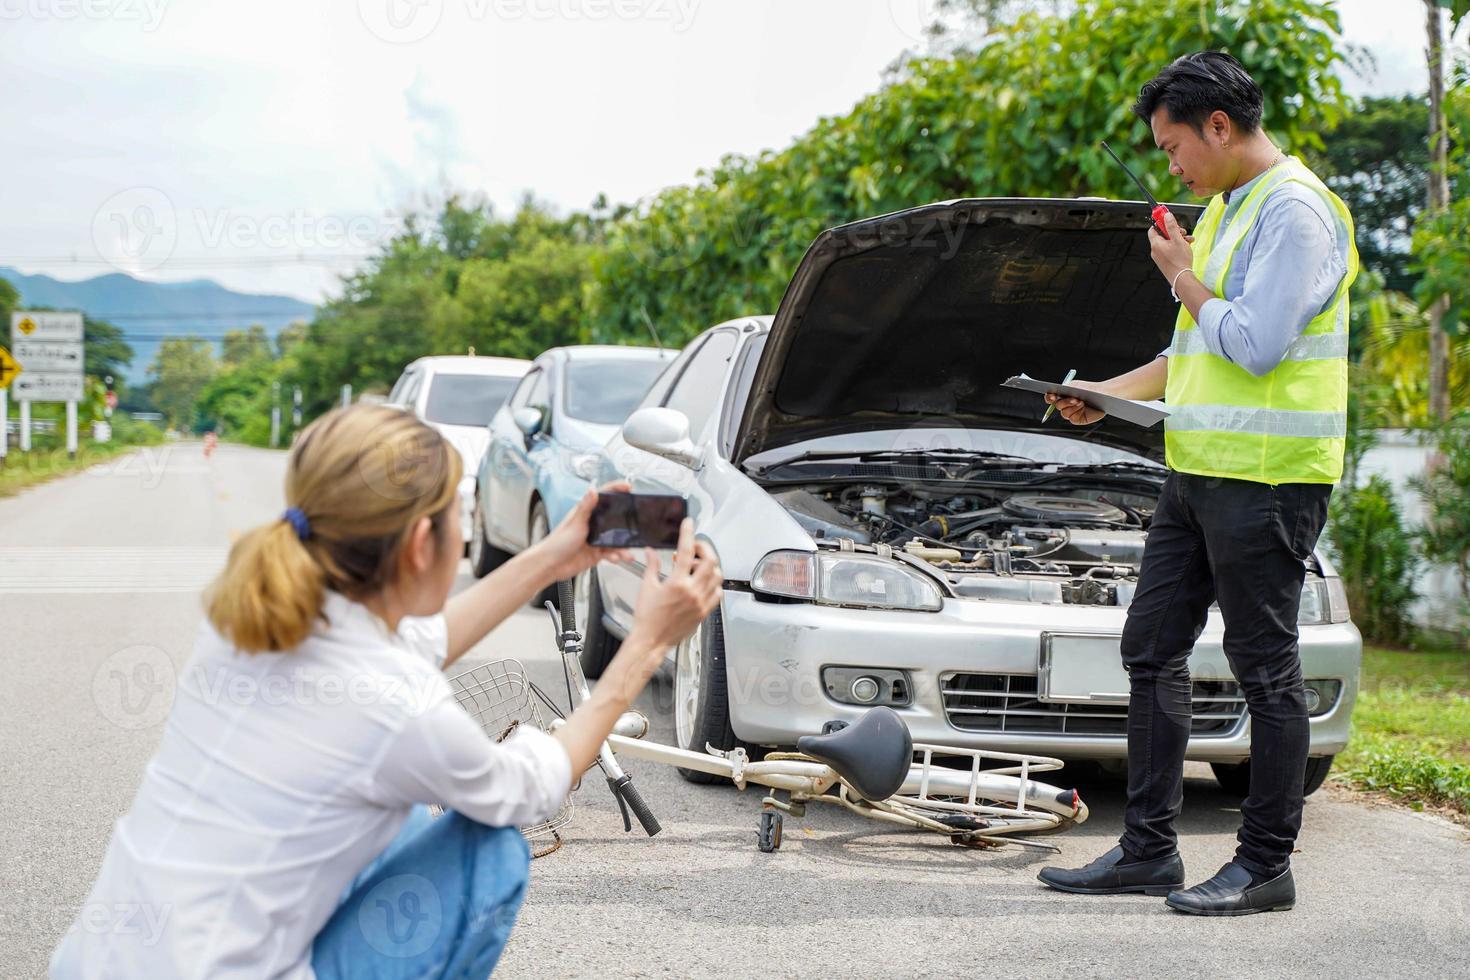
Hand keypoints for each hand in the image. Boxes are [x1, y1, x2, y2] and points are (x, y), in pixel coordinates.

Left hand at [532, 482, 635, 582]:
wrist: (551, 565)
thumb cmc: (557, 543)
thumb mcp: (575, 522)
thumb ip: (585, 507)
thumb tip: (593, 490)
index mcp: (585, 513)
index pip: (603, 497)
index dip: (616, 490)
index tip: (627, 487)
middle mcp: (592, 524)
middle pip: (613, 518)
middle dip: (626, 521)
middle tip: (636, 521)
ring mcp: (596, 539)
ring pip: (615, 539)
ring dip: (623, 546)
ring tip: (627, 552)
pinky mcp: (597, 552)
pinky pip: (612, 553)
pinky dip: (617, 556)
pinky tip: (617, 558)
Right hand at [622, 518, 722, 662]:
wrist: (651, 641)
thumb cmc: (647, 618)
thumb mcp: (647, 587)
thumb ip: (651, 566)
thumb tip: (651, 551)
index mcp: (676, 584)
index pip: (687, 551)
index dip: (688, 533)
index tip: (689, 524)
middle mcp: (692, 592)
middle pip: (710, 561)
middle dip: (704, 548)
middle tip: (695, 547)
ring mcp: (701, 602)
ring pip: (717, 575)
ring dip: (710, 565)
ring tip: (696, 565)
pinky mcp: (705, 612)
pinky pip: (718, 593)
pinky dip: (714, 583)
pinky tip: (703, 582)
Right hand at [1045, 379, 1107, 425]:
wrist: (1103, 394)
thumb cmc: (1089, 389)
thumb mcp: (1073, 386)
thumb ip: (1062, 389)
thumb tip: (1052, 393)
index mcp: (1062, 396)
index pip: (1050, 398)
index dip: (1049, 398)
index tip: (1053, 396)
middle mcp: (1066, 405)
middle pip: (1056, 406)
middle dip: (1064, 402)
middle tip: (1074, 398)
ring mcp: (1071, 412)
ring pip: (1064, 413)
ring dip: (1071, 407)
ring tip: (1081, 402)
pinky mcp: (1078, 419)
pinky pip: (1072, 418)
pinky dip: (1076, 412)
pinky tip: (1083, 407)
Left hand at [1147, 210, 1194, 281]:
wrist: (1182, 278)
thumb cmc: (1180, 261)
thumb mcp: (1178, 239)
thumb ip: (1172, 227)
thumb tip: (1167, 216)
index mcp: (1156, 244)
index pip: (1153, 229)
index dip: (1160, 223)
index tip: (1168, 219)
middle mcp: (1155, 250)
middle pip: (1163, 235)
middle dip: (1174, 231)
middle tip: (1182, 232)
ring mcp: (1160, 256)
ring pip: (1168, 242)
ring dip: (1179, 239)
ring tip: (1188, 240)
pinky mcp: (1165, 261)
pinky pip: (1170, 250)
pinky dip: (1178, 246)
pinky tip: (1187, 247)